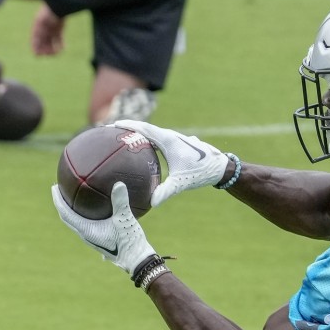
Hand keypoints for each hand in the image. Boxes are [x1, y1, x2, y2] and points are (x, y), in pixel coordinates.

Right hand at [31, 4, 64, 55]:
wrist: (58, 5)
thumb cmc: (49, 11)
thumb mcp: (42, 20)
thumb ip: (40, 30)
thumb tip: (37, 39)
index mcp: (37, 28)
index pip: (34, 41)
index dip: (35, 49)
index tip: (38, 55)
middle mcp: (43, 31)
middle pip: (43, 44)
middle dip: (46, 50)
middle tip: (50, 53)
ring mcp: (51, 31)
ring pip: (51, 44)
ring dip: (53, 50)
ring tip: (57, 52)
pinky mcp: (58, 30)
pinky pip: (59, 40)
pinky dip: (61, 45)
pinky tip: (64, 48)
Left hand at [52, 181, 156, 274]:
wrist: (136, 260)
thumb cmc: (129, 242)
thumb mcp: (125, 219)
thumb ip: (120, 202)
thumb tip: (119, 184)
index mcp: (86, 230)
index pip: (66, 213)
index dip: (58, 200)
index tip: (54, 187)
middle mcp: (86, 235)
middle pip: (67, 218)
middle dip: (61, 204)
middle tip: (59, 189)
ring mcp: (92, 238)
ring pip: (76, 222)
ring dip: (71, 211)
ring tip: (73, 198)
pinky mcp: (99, 239)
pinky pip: (86, 225)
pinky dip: (83, 215)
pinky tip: (93, 210)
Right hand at [113, 120, 230, 205]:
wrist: (220, 167)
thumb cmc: (201, 173)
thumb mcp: (181, 183)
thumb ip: (166, 191)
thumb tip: (152, 203)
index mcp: (168, 139)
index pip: (143, 128)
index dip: (126, 126)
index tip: (110, 126)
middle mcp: (170, 135)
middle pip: (144, 128)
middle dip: (127, 128)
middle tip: (109, 131)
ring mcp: (174, 138)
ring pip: (152, 133)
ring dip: (137, 133)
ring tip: (121, 138)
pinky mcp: (177, 144)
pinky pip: (158, 139)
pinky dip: (147, 141)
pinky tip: (141, 150)